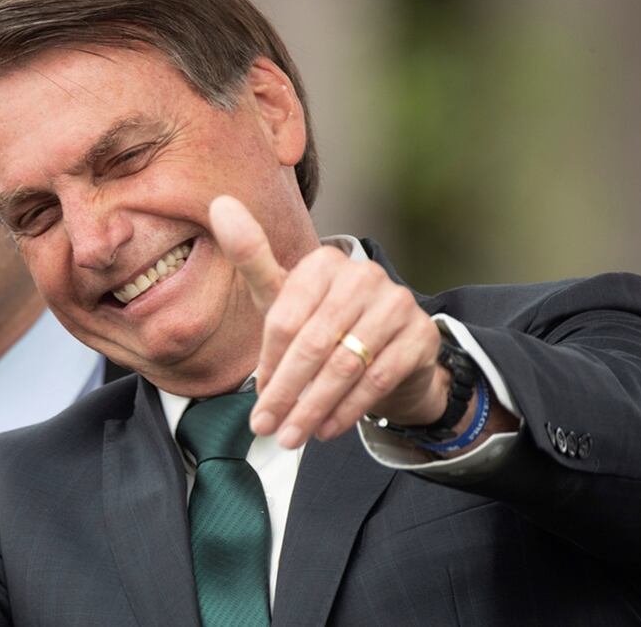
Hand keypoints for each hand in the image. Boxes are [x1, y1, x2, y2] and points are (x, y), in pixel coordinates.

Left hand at [209, 196, 446, 447]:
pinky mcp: (421, 336)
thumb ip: (251, 256)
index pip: (285, 319)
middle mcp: (364, 275)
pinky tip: (327, 429)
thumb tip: (219, 203)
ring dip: (313, 408)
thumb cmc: (321, 322)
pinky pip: (378, 379)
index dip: (268, 364)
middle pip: (313, 344)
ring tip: (291, 437)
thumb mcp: (282, 297)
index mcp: (324, 263)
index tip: (256, 400)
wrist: (389, 352)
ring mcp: (397, 304)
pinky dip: (347, 409)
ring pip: (345, 365)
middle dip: (286, 393)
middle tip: (265, 428)